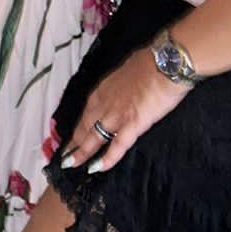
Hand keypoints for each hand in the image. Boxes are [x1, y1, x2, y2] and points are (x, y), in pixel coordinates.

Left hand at [61, 45, 190, 174]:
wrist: (166, 63)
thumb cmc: (150, 63)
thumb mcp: (125, 72)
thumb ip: (119, 85)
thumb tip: (122, 88)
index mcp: (102, 91)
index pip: (85, 113)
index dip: (77, 127)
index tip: (70, 138)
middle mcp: (103, 104)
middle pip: (84, 127)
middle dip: (73, 143)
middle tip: (64, 157)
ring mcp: (116, 115)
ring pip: (93, 138)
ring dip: (82, 153)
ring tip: (72, 165)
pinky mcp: (133, 124)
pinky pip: (117, 146)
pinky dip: (106, 159)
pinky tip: (97, 168)